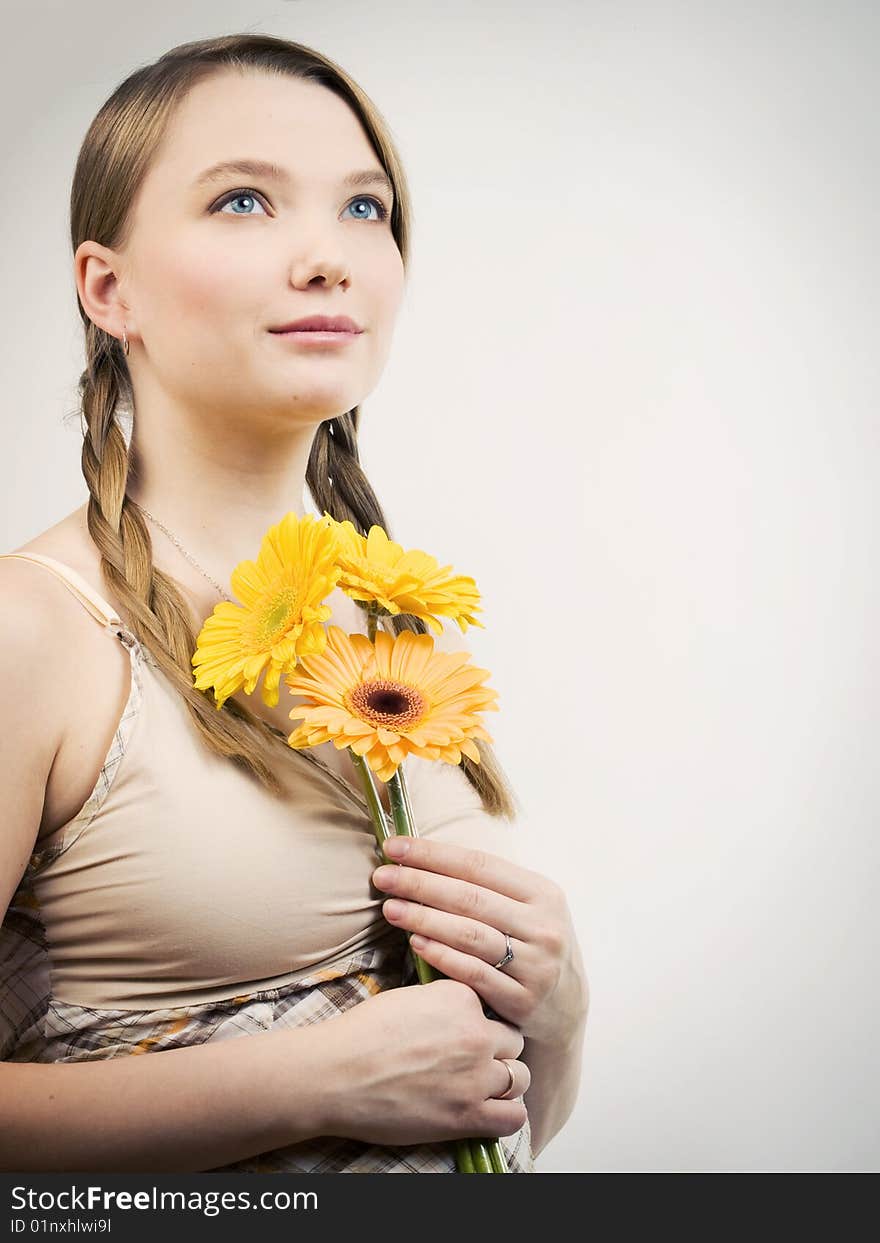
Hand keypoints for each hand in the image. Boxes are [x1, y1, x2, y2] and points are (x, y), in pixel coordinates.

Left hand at [371, 837, 584, 1043]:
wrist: (565, 1007)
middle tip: (382, 877)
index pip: (479, 864)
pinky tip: (415, 942)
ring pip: (470, 935)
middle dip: (420, 883)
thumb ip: (488, 885)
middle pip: (470, 898)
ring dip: (424, 918)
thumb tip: (424, 855)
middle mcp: (544, 927)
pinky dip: (441, 955)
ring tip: (390, 909)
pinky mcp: (522, 1000)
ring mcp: (535, 965)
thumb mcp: (528, 907)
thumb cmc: (531, 944)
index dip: (434, 854)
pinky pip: (473, 973)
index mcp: (543, 893)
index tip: (394, 847)